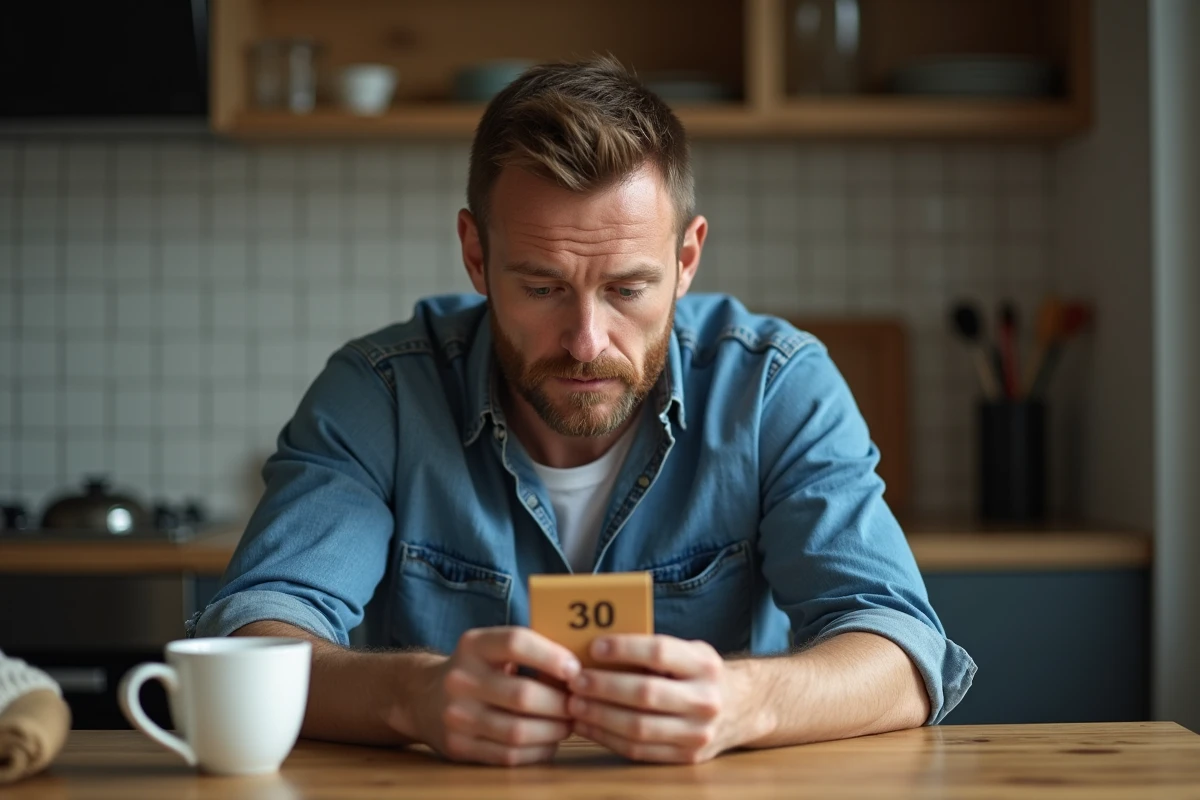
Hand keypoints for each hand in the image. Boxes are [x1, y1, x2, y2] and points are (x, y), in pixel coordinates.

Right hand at [416, 627, 581, 765]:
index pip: (516, 642)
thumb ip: (528, 650)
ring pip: (518, 731)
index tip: (575, 669)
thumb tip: (581, 667)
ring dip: (554, 730)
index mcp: (473, 645)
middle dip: (561, 703)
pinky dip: (538, 750)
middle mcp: (460, 679)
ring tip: (568, 723)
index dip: (552, 656)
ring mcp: (456, 716)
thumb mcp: (491, 648)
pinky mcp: (458, 747)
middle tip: (579, 703)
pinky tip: (548, 740)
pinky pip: (509, 755)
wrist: (421, 698)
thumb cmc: (476, 669)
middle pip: (523, 695)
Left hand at [566, 635, 760, 763]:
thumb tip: (597, 647)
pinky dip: (607, 738)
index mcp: (705, 665)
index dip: (624, 649)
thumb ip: (655, 650)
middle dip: (604, 687)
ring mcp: (698, 733)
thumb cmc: (701, 674)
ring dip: (599, 716)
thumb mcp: (690, 652)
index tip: (594, 647)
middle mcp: (705, 700)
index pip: (660, 651)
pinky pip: (639, 751)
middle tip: (575, 680)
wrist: (743, 708)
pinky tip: (588, 725)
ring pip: (639, 728)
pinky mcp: (687, 758)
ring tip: (574, 704)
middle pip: (646, 693)